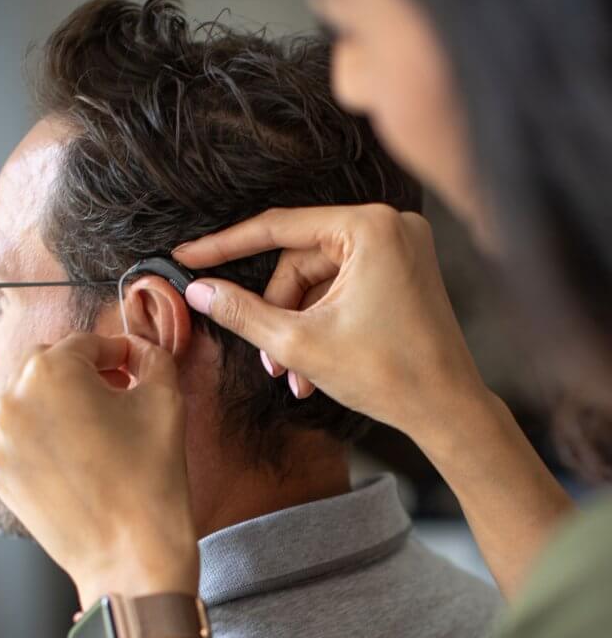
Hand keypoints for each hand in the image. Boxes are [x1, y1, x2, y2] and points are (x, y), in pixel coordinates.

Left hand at [0, 333, 197, 608]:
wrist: (131, 555)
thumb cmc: (151, 475)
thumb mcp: (165, 398)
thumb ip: (152, 357)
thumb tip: (137, 350)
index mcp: (51, 372)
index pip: (86, 343)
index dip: (117, 352)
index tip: (134, 366)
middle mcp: (14, 401)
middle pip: (50, 366)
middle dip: (84, 372)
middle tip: (118, 391)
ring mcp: (1, 443)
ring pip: (33, 402)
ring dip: (63, 403)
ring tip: (100, 428)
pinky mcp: (2, 477)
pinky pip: (23, 439)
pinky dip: (48, 437)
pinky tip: (82, 458)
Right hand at [174, 205, 486, 446]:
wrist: (449, 411)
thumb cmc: (387, 375)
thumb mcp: (299, 344)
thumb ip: (242, 312)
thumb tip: (198, 291)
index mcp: (369, 228)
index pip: (278, 229)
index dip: (226, 246)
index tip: (188, 256)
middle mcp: (388, 226)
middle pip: (300, 261)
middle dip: (278, 311)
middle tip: (268, 358)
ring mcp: (398, 248)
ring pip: (318, 279)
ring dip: (297, 324)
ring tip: (291, 373)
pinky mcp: (400, 270)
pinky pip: (342, 287)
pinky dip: (321, 322)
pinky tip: (312, 367)